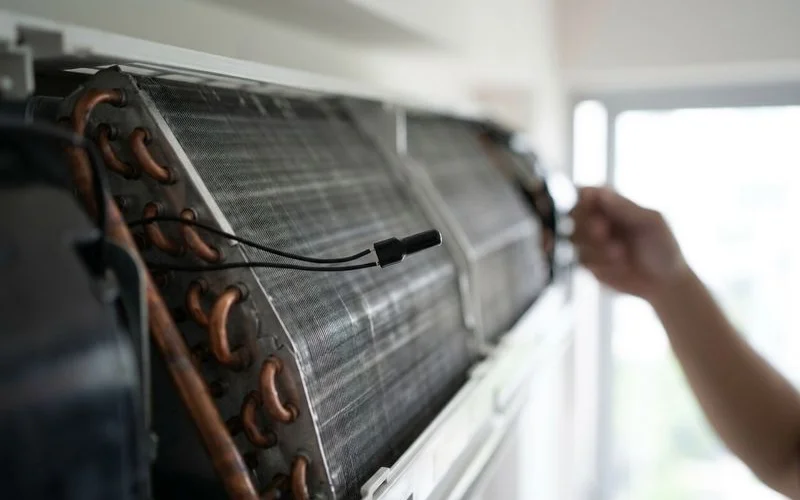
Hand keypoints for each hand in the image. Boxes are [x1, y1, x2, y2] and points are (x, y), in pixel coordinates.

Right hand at [571, 186, 689, 300]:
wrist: (665, 283)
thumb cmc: (664, 247)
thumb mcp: (651, 222)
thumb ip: (625, 208)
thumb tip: (600, 192)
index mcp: (612, 205)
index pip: (586, 193)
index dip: (581, 197)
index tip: (589, 202)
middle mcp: (598, 221)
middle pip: (573, 214)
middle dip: (586, 223)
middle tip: (604, 231)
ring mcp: (591, 243)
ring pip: (573, 237)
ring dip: (594, 245)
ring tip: (620, 253)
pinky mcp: (588, 264)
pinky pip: (579, 259)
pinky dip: (597, 261)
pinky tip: (618, 265)